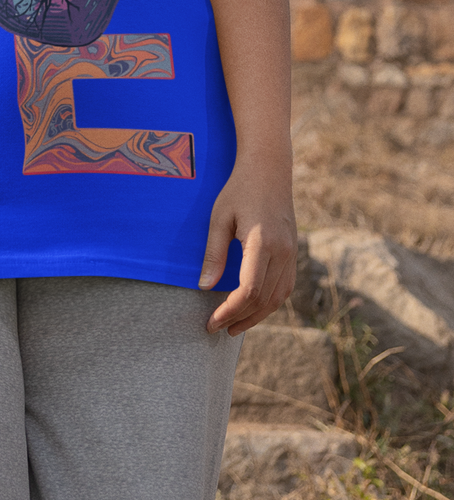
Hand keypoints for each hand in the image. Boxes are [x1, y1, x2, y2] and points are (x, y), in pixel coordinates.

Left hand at [200, 150, 297, 335]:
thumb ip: (214, 254)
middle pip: (264, 300)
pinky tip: (253, 308)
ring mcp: (292, 254)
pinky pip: (285, 287)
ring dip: (256, 316)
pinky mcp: (293, 253)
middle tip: (218, 328)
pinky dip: (269, 303)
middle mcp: (282, 252)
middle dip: (240, 319)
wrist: (269, 170)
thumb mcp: (219, 217)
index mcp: (263, 243)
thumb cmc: (238, 190)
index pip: (249, 291)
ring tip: (234, 325)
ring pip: (278, 298)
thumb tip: (205, 287)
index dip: (230, 311)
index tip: (212, 321)